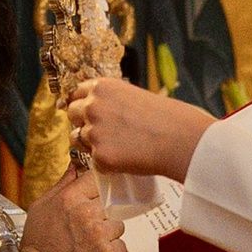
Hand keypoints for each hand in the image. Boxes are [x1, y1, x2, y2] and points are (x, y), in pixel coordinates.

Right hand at [19, 166, 125, 251]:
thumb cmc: (38, 244)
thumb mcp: (40, 208)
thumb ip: (61, 186)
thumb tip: (75, 168)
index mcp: (70, 198)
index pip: (97, 179)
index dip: (99, 188)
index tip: (97, 195)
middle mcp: (86, 213)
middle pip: (110, 203)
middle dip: (102, 215)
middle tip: (87, 229)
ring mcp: (99, 234)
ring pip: (118, 224)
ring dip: (108, 233)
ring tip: (89, 244)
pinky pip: (120, 245)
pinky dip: (110, 251)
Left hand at [71, 75, 215, 180]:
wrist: (180, 139)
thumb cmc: (168, 117)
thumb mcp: (135, 96)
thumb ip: (113, 102)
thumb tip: (98, 114)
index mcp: (102, 87)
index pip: (76, 92)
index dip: (79, 103)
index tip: (82, 112)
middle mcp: (93, 106)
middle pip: (71, 113)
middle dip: (82, 122)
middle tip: (102, 132)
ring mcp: (94, 132)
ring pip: (77, 138)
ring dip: (90, 144)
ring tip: (116, 147)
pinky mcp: (100, 156)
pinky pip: (94, 162)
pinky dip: (107, 164)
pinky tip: (126, 160)